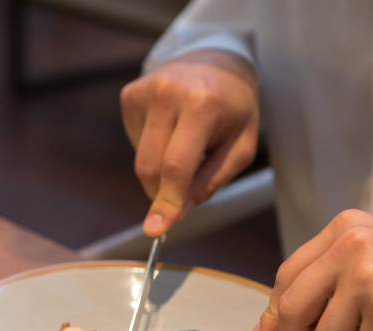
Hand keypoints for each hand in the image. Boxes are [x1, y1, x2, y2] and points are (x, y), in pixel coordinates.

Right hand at [120, 50, 259, 236]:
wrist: (215, 58)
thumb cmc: (234, 106)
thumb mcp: (242, 146)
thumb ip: (211, 181)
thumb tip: (177, 211)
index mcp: (202, 104)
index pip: (177, 166)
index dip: (167, 202)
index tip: (156, 229)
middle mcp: (167, 93)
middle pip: (151, 167)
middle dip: (163, 192)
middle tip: (182, 196)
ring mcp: (144, 91)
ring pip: (141, 159)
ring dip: (161, 169)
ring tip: (188, 144)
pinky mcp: (130, 95)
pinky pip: (136, 142)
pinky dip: (153, 148)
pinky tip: (172, 129)